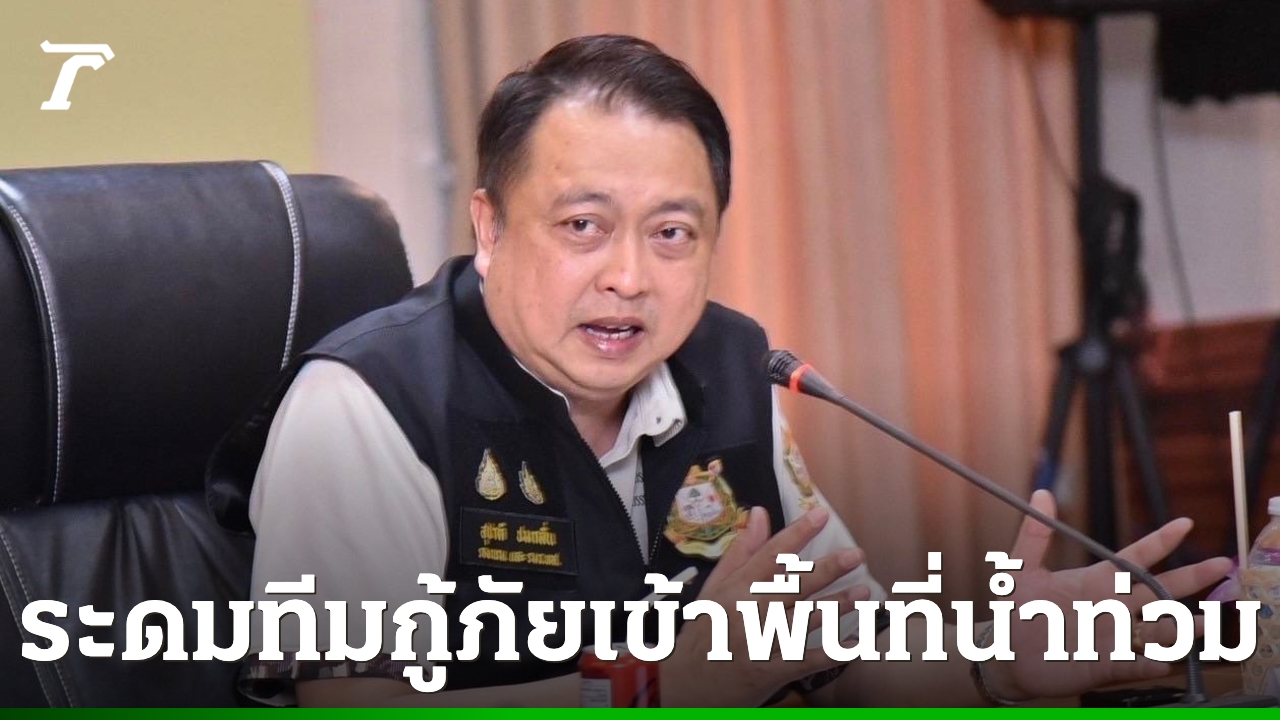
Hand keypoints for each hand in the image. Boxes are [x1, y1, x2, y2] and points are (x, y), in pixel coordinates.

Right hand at [659, 505, 868, 706]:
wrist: (682, 687)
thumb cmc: (701, 635)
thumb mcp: (714, 590)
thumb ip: (740, 552)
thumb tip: (760, 513)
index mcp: (735, 589)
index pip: (770, 554)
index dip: (798, 533)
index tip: (821, 515)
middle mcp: (748, 611)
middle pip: (794, 584)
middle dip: (828, 568)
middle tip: (856, 555)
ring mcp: (760, 642)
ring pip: (806, 618)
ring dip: (838, 605)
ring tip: (864, 592)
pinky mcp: (770, 671)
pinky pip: (808, 659)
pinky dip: (833, 652)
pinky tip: (856, 643)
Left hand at [984, 490, 1232, 700]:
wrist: (1007, 654)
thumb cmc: (1015, 611)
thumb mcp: (1020, 570)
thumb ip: (1034, 535)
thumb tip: (1042, 494)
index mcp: (1097, 581)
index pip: (1135, 557)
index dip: (1160, 541)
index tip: (1184, 522)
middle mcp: (1113, 607)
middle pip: (1160, 590)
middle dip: (1192, 577)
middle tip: (1223, 565)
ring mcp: (1113, 636)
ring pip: (1158, 629)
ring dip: (1182, 627)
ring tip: (1205, 623)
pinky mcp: (1106, 664)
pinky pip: (1134, 664)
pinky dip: (1148, 663)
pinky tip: (1162, 662)